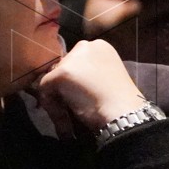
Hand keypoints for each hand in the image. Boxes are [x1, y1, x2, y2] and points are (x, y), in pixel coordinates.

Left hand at [33, 39, 148, 136]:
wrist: (123, 112)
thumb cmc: (120, 101)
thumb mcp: (106, 79)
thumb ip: (89, 75)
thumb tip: (70, 85)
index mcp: (101, 47)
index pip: (77, 61)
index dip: (76, 82)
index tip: (81, 99)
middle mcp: (86, 46)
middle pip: (63, 67)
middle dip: (64, 90)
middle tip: (72, 111)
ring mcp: (72, 59)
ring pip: (53, 79)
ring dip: (58, 101)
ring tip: (68, 122)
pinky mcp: (61, 72)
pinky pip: (45, 90)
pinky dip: (52, 108)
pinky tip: (65, 123)